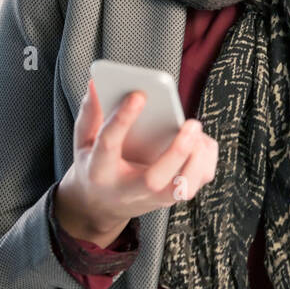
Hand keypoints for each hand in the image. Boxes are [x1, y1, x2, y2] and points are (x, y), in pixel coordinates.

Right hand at [55, 79, 217, 246]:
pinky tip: (199, 139)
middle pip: (154, 180)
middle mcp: (128, 190)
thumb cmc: (96, 164)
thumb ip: (90, 114)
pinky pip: (200, 179)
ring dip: (197, 158)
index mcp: (100, 171)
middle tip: (191, 122)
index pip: (109, 144)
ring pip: (183, 188)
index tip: (139, 94)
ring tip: (194, 129)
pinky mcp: (174, 197)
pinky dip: (206, 157)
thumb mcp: (83, 142)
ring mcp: (154, 198)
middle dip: (177, 152)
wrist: (103, 205)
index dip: (122, 119)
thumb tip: (96, 83)